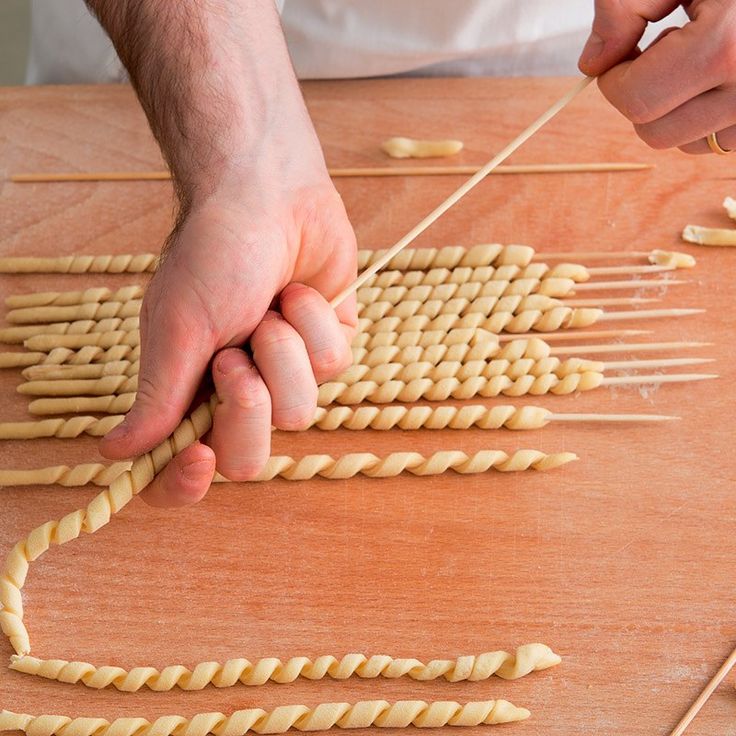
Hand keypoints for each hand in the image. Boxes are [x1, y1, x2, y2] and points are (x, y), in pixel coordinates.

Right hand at [99, 178, 356, 506]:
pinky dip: (315, 326)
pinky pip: (334, 367)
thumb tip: (116, 453)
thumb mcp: (178, 328)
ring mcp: (286, 372)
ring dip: (282, 354)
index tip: (198, 458)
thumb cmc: (215, 254)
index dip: (185, 483)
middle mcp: (237, 390)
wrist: (270, 194)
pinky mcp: (328, 348)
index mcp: (189, 390)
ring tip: (269, 309)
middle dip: (246, 408)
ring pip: (299, 412)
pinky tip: (299, 293)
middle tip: (235, 357)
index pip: (180, 467)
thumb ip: (159, 397)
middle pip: (247, 457)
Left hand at [579, 0, 735, 152]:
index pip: (635, 99)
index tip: (619, 55)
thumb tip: (593, 63)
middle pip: (654, 131)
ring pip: (685, 142)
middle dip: (641, 97)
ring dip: (673, 109)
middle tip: (660, 51)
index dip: (613, 79)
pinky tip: (717, 72)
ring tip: (698, 55)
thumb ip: (626, 7)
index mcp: (724, 48)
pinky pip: (718, 140)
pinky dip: (703, 114)